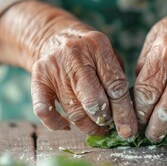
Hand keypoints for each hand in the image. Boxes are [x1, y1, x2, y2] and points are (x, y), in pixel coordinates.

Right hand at [0, 0, 136, 137]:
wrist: (55, 36)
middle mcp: (75, 55)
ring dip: (87, 125)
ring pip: (73, 110)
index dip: (123, 112)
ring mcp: (54, 67)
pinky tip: (67, 125)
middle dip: (104, 119)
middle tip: (108, 125)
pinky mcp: (38, 78)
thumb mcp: (108, 55)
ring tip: (95, 127)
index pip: (115, 85)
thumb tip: (126, 116)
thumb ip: (117, 80)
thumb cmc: (90, 52)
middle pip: (93, 100)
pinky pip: (44, 110)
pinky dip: (56, 124)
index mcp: (98, 46)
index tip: (128, 129)